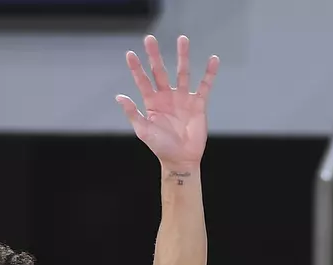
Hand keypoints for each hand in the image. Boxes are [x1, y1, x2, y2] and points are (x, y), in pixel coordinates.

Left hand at [117, 35, 219, 168]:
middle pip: (160, 71)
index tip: (130, 53)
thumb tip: (119, 96)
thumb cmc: (161, 147)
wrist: (181, 159)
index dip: (136, 68)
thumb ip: (133, 113)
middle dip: (155, 55)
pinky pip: (205, 86)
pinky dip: (209, 73)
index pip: (142, 81)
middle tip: (150, 38)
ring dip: (183, 56)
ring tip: (183, 39)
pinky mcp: (198, 104)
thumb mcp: (143, 131)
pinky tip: (213, 59)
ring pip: (183, 72)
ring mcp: (183, 98)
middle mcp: (167, 96)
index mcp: (152, 102)